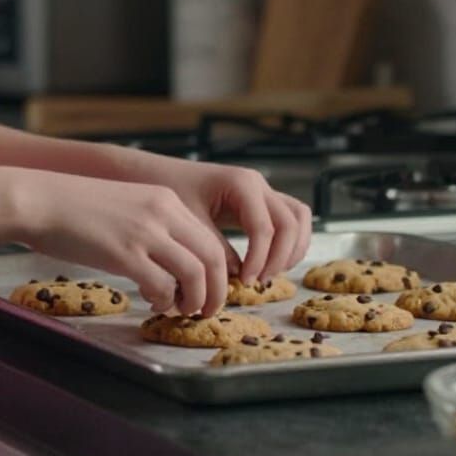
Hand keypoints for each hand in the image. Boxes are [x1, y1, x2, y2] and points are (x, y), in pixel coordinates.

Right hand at [24, 172, 237, 317]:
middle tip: (206, 310)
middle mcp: (162, 212)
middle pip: (213, 257)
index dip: (217, 272)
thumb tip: (172, 265)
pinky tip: (152, 302)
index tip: (209, 290)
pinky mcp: (125, 253)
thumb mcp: (125, 208)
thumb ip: (152, 228)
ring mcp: (145, 232)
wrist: (39, 200)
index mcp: (165, 199)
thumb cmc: (74, 209)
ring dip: (196, 300)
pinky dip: (164, 301)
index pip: (210, 239)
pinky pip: (163, 286)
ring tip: (182, 310)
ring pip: (196, 273)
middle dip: (218, 291)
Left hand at [135, 155, 312, 286]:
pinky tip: (268, 264)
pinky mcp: (261, 201)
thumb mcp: (189, 220)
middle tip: (258, 281)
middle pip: (291, 223)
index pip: (265, 228)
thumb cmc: (168, 191)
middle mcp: (258, 183)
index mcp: (241, 183)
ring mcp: (263, 190)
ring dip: (292, 250)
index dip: (259, 260)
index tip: (244, 281)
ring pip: (298, 219)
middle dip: (280, 257)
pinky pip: (290, 220)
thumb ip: (215, 247)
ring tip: (267, 274)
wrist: (157, 174)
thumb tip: (237, 278)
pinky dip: (289, 243)